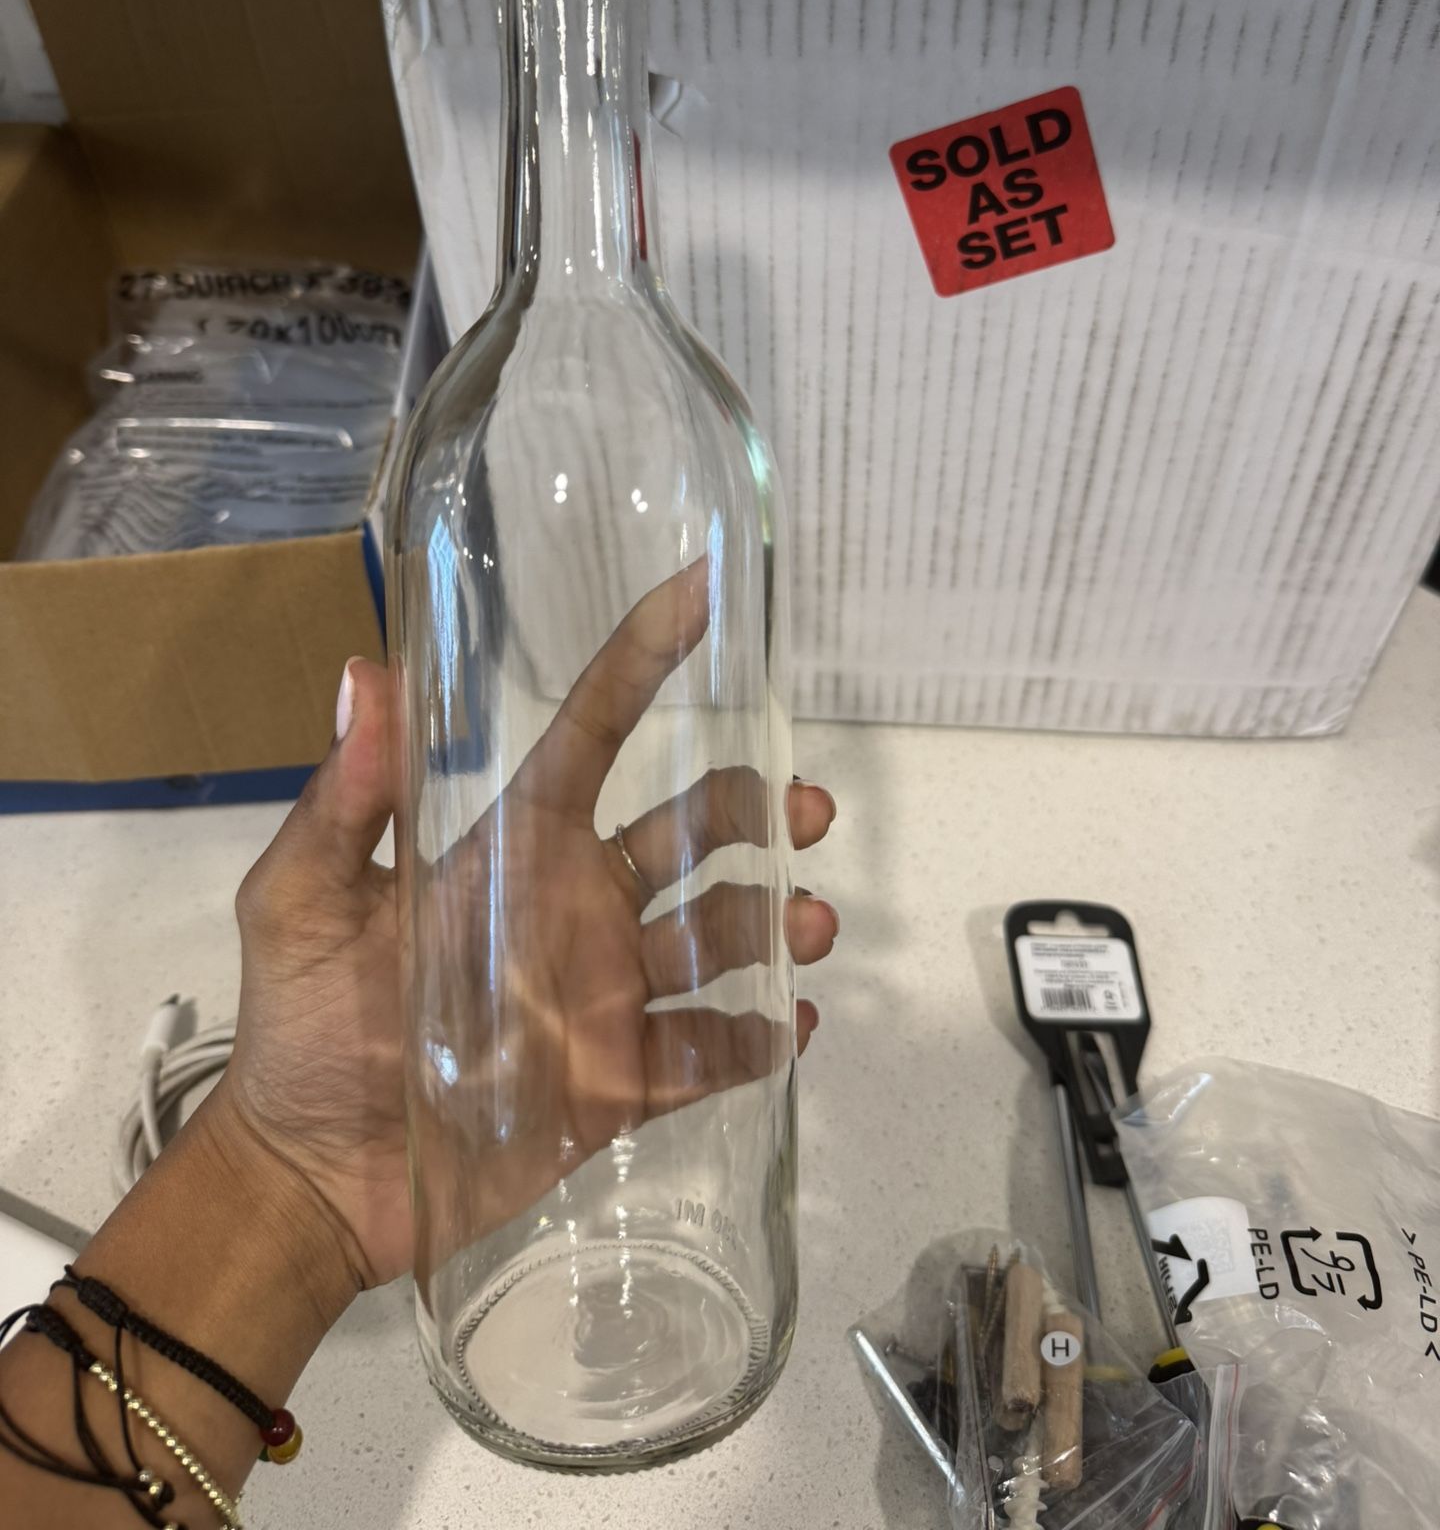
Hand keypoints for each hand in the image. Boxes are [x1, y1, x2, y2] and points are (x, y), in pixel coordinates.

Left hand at [209, 567, 838, 1291]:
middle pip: (693, 830)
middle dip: (757, 810)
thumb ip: (343, 802)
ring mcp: (608, 994)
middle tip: (806, 812)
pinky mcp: (621, 1084)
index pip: (596, 733)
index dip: (647, 660)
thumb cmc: (302, 1027)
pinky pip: (712, 1051)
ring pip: (721, 936)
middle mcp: (578, 905)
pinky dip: (764, 1035)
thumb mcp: (300, 900)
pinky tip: (794, 1023)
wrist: (311, 1180)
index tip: (708, 590)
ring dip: (777, 922)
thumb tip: (365, 671)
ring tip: (811, 927)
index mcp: (516, 847)